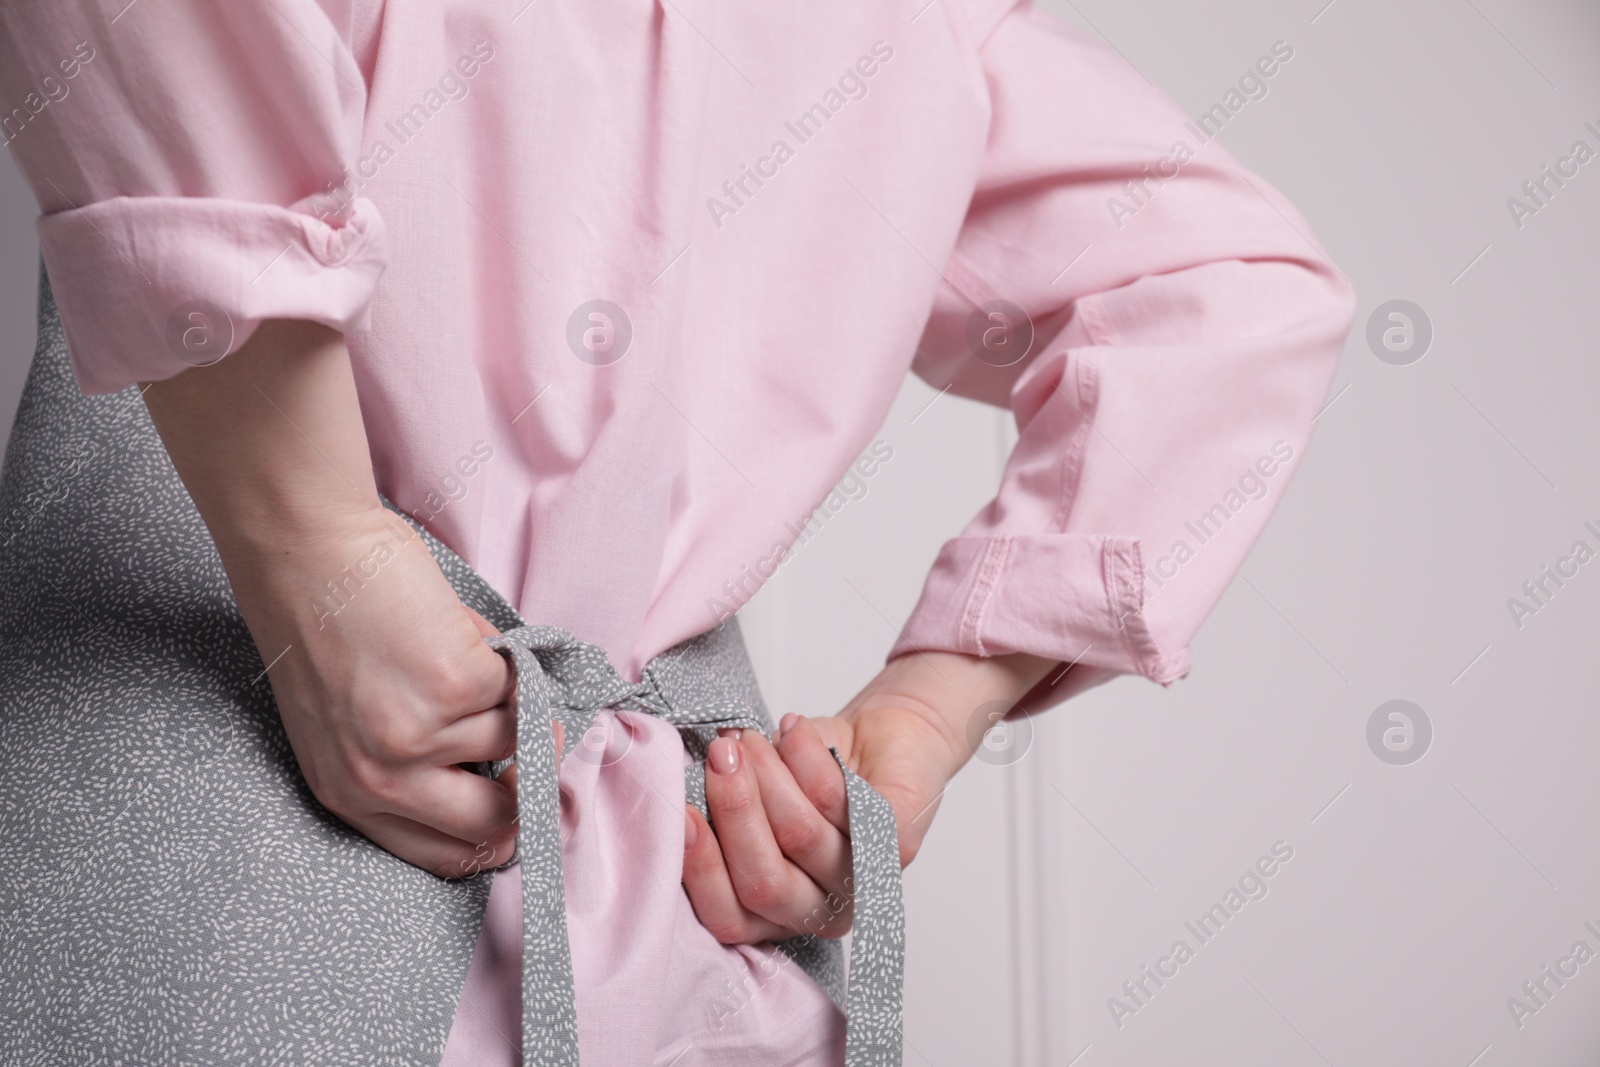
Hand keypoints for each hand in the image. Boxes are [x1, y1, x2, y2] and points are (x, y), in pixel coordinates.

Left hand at [141, 320, 546, 879]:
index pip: (443, 855)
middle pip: (494, 822)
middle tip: (542, 748)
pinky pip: (518, 685)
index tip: (524, 816)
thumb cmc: (322, 621)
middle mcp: (382, 777)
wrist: (305, 549)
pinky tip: (454, 629)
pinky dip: (502, 656)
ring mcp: (423, 734)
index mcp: (349, 794)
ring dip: (508, 698)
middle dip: (530, 788)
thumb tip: (505, 771)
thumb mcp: (341, 720)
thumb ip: (405, 760)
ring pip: (515, 738)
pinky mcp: (458, 685)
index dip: (496, 841)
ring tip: (461, 656)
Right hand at [682, 650, 1054, 942]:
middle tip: (719, 756)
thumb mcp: (753, 794)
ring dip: (768, 776)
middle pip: (765, 883)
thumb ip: (718, 809)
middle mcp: (820, 908)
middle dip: (733, 813)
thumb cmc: (809, 770)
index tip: (680, 813)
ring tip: (751, 737)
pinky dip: (807, 757)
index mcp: (777, 910)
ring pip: (801, 837)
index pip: (730, 918)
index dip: (700, 870)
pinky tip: (792, 728)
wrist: (884, 733)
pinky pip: (842, 803)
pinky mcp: (896, 842)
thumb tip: (671, 795)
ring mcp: (863, 881)